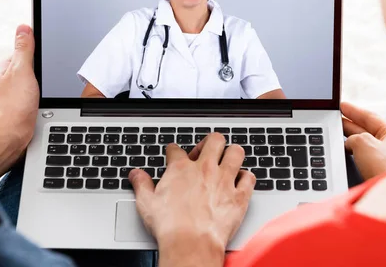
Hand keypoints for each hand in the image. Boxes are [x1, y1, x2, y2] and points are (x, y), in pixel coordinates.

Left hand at [0, 25, 38, 187]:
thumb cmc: (13, 106)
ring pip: (29, 85)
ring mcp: (10, 96)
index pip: (21, 51)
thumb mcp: (22, 70)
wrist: (9, 138)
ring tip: (42, 93)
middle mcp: (5, 81)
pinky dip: (36, 100)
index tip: (45, 54)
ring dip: (38, 87)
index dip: (35, 52)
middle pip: (27, 68)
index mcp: (5, 67)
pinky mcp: (17, 110)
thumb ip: (24, 49)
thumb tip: (23, 27)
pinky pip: (30, 99)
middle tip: (45, 77)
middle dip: (37, 71)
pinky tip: (40, 105)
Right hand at [129, 134, 255, 266]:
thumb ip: (141, 184)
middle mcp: (205, 170)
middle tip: (206, 152)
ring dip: (232, 154)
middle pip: (214, 140)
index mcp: (181, 169)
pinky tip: (241, 181)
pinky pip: (249, 178)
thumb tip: (136, 174)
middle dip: (210, 142)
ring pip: (236, 152)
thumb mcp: (147, 203)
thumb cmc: (170, 227)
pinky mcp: (239, 197)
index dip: (174, 151)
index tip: (174, 154)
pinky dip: (246, 178)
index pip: (177, 149)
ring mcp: (224, 181)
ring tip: (227, 159)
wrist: (191, 245)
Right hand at [342, 102, 385, 180]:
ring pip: (363, 143)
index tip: (343, 106)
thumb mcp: (363, 142)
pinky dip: (352, 151)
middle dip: (350, 124)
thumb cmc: (383, 168)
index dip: (354, 110)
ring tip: (336, 132)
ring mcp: (385, 158)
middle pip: (367, 129)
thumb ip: (354, 137)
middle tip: (335, 118)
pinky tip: (344, 150)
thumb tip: (349, 142)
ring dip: (350, 138)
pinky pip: (362, 155)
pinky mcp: (377, 170)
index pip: (371, 117)